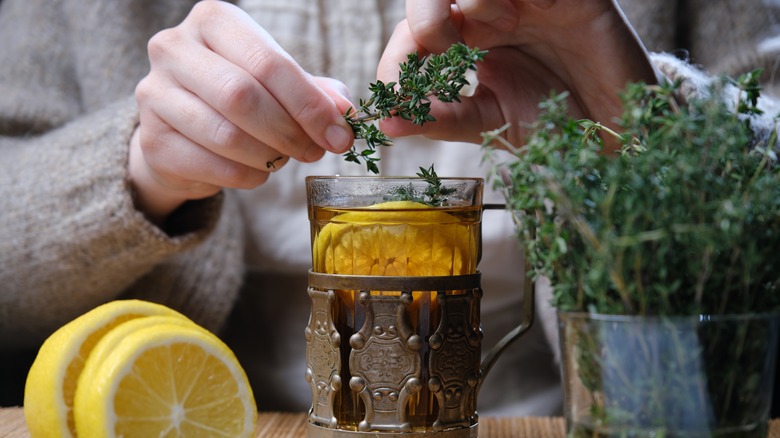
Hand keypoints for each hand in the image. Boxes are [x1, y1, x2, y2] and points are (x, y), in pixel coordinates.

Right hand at [131, 1, 353, 223]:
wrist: (184, 128)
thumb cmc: (240, 95)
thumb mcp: (279, 83)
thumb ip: (315, 92)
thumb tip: (344, 113)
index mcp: (213, 21)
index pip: (268, 62)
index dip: (309, 104)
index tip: (338, 135)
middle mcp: (173, 48)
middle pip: (243, 96)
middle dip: (290, 131)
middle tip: (315, 151)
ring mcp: (154, 94)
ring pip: (226, 135)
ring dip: (269, 156)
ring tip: (284, 158)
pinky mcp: (152, 140)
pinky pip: (212, 166)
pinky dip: (247, 176)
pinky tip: (258, 171)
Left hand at [376, 0, 657, 149]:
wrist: (617, 129)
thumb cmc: (553, 122)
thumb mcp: (490, 123)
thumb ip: (441, 120)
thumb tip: (386, 126)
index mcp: (465, 44)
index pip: (413, 38)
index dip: (395, 62)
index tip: (391, 95)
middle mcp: (485, 15)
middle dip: (422, 20)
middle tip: (434, 47)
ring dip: (466, 3)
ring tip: (485, 30)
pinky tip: (520, 11)